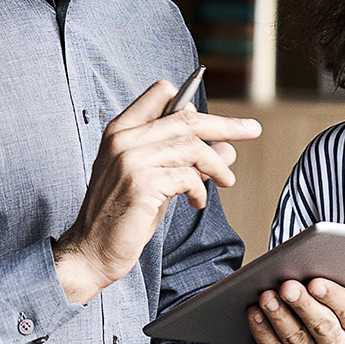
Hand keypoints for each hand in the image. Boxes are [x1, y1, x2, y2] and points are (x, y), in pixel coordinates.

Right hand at [52, 79, 261, 303]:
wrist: (92, 250)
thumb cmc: (124, 215)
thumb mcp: (156, 179)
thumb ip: (186, 159)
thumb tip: (228, 148)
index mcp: (121, 130)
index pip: (160, 93)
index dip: (192, 103)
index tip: (216, 116)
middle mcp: (124, 139)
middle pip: (186, 118)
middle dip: (226, 124)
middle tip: (252, 130)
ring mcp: (131, 160)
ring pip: (192, 147)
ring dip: (217, 165)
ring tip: (226, 181)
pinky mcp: (142, 184)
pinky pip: (188, 177)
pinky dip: (201, 190)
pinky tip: (197, 202)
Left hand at [237, 278, 344, 343]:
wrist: (286, 336)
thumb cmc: (308, 304)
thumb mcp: (321, 291)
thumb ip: (323, 274)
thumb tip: (304, 251)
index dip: (332, 296)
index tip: (314, 282)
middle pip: (323, 326)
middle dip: (303, 305)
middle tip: (287, 287)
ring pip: (296, 338)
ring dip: (279, 315)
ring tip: (266, 296)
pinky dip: (262, 330)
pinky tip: (254, 313)